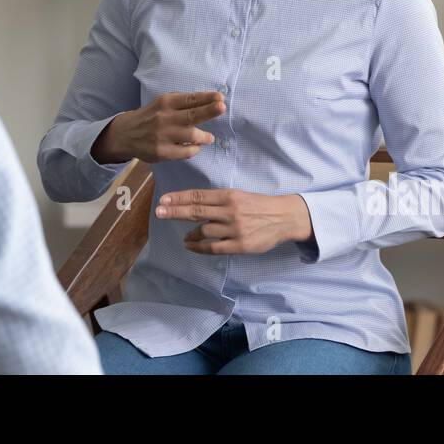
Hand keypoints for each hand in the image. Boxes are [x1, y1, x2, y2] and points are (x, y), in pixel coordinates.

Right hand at [90, 91, 224, 164]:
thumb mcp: (163, 103)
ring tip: (209, 137)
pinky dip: (194, 149)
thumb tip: (211, 100)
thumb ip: (183, 102)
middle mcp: (164, 118)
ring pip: (192, 136)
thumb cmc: (151, 115)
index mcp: (166, 103)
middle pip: (191, 115)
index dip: (206, 98)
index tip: (220, 97)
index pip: (189, 99)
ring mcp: (163, 136)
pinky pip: (186, 152)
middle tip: (222, 107)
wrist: (126, 134)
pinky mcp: (162, 152)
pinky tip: (194, 146)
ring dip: (205, 137)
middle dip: (208, 111)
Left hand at [156, 189, 312, 255]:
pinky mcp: (240, 245)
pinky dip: (199, 248)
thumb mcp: (240, 196)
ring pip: (203, 230)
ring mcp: (234, 229)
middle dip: (175, 212)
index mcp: (229, 196)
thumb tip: (194, 203)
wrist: (284, 218)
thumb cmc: (260, 206)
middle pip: (196, 210)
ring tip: (184, 238)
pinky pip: (214, 248)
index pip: (198, 196)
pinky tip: (192, 246)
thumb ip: (219, 200)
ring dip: (189, 234)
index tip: (164, 200)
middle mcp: (230, 210)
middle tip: (159, 212)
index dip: (179, 198)